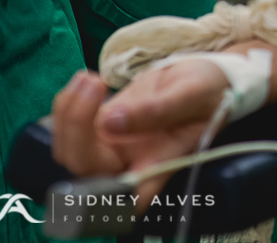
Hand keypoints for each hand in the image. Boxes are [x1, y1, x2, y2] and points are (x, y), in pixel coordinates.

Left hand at [50, 65, 229, 207]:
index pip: (122, 199)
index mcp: (157, 167)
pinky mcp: (100, 128)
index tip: (100, 156)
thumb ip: (157, 110)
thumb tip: (110, 122)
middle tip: (94, 85)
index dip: (99, 192)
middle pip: (84, 169)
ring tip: (90, 79)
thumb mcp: (193, 93)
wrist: (203, 77)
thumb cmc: (209, 90)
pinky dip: (67, 103)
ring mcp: (112, 147)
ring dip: (68, 113)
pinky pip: (68, 126)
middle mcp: (130, 164)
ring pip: (69, 149)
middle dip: (77, 129)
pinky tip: (85, 80)